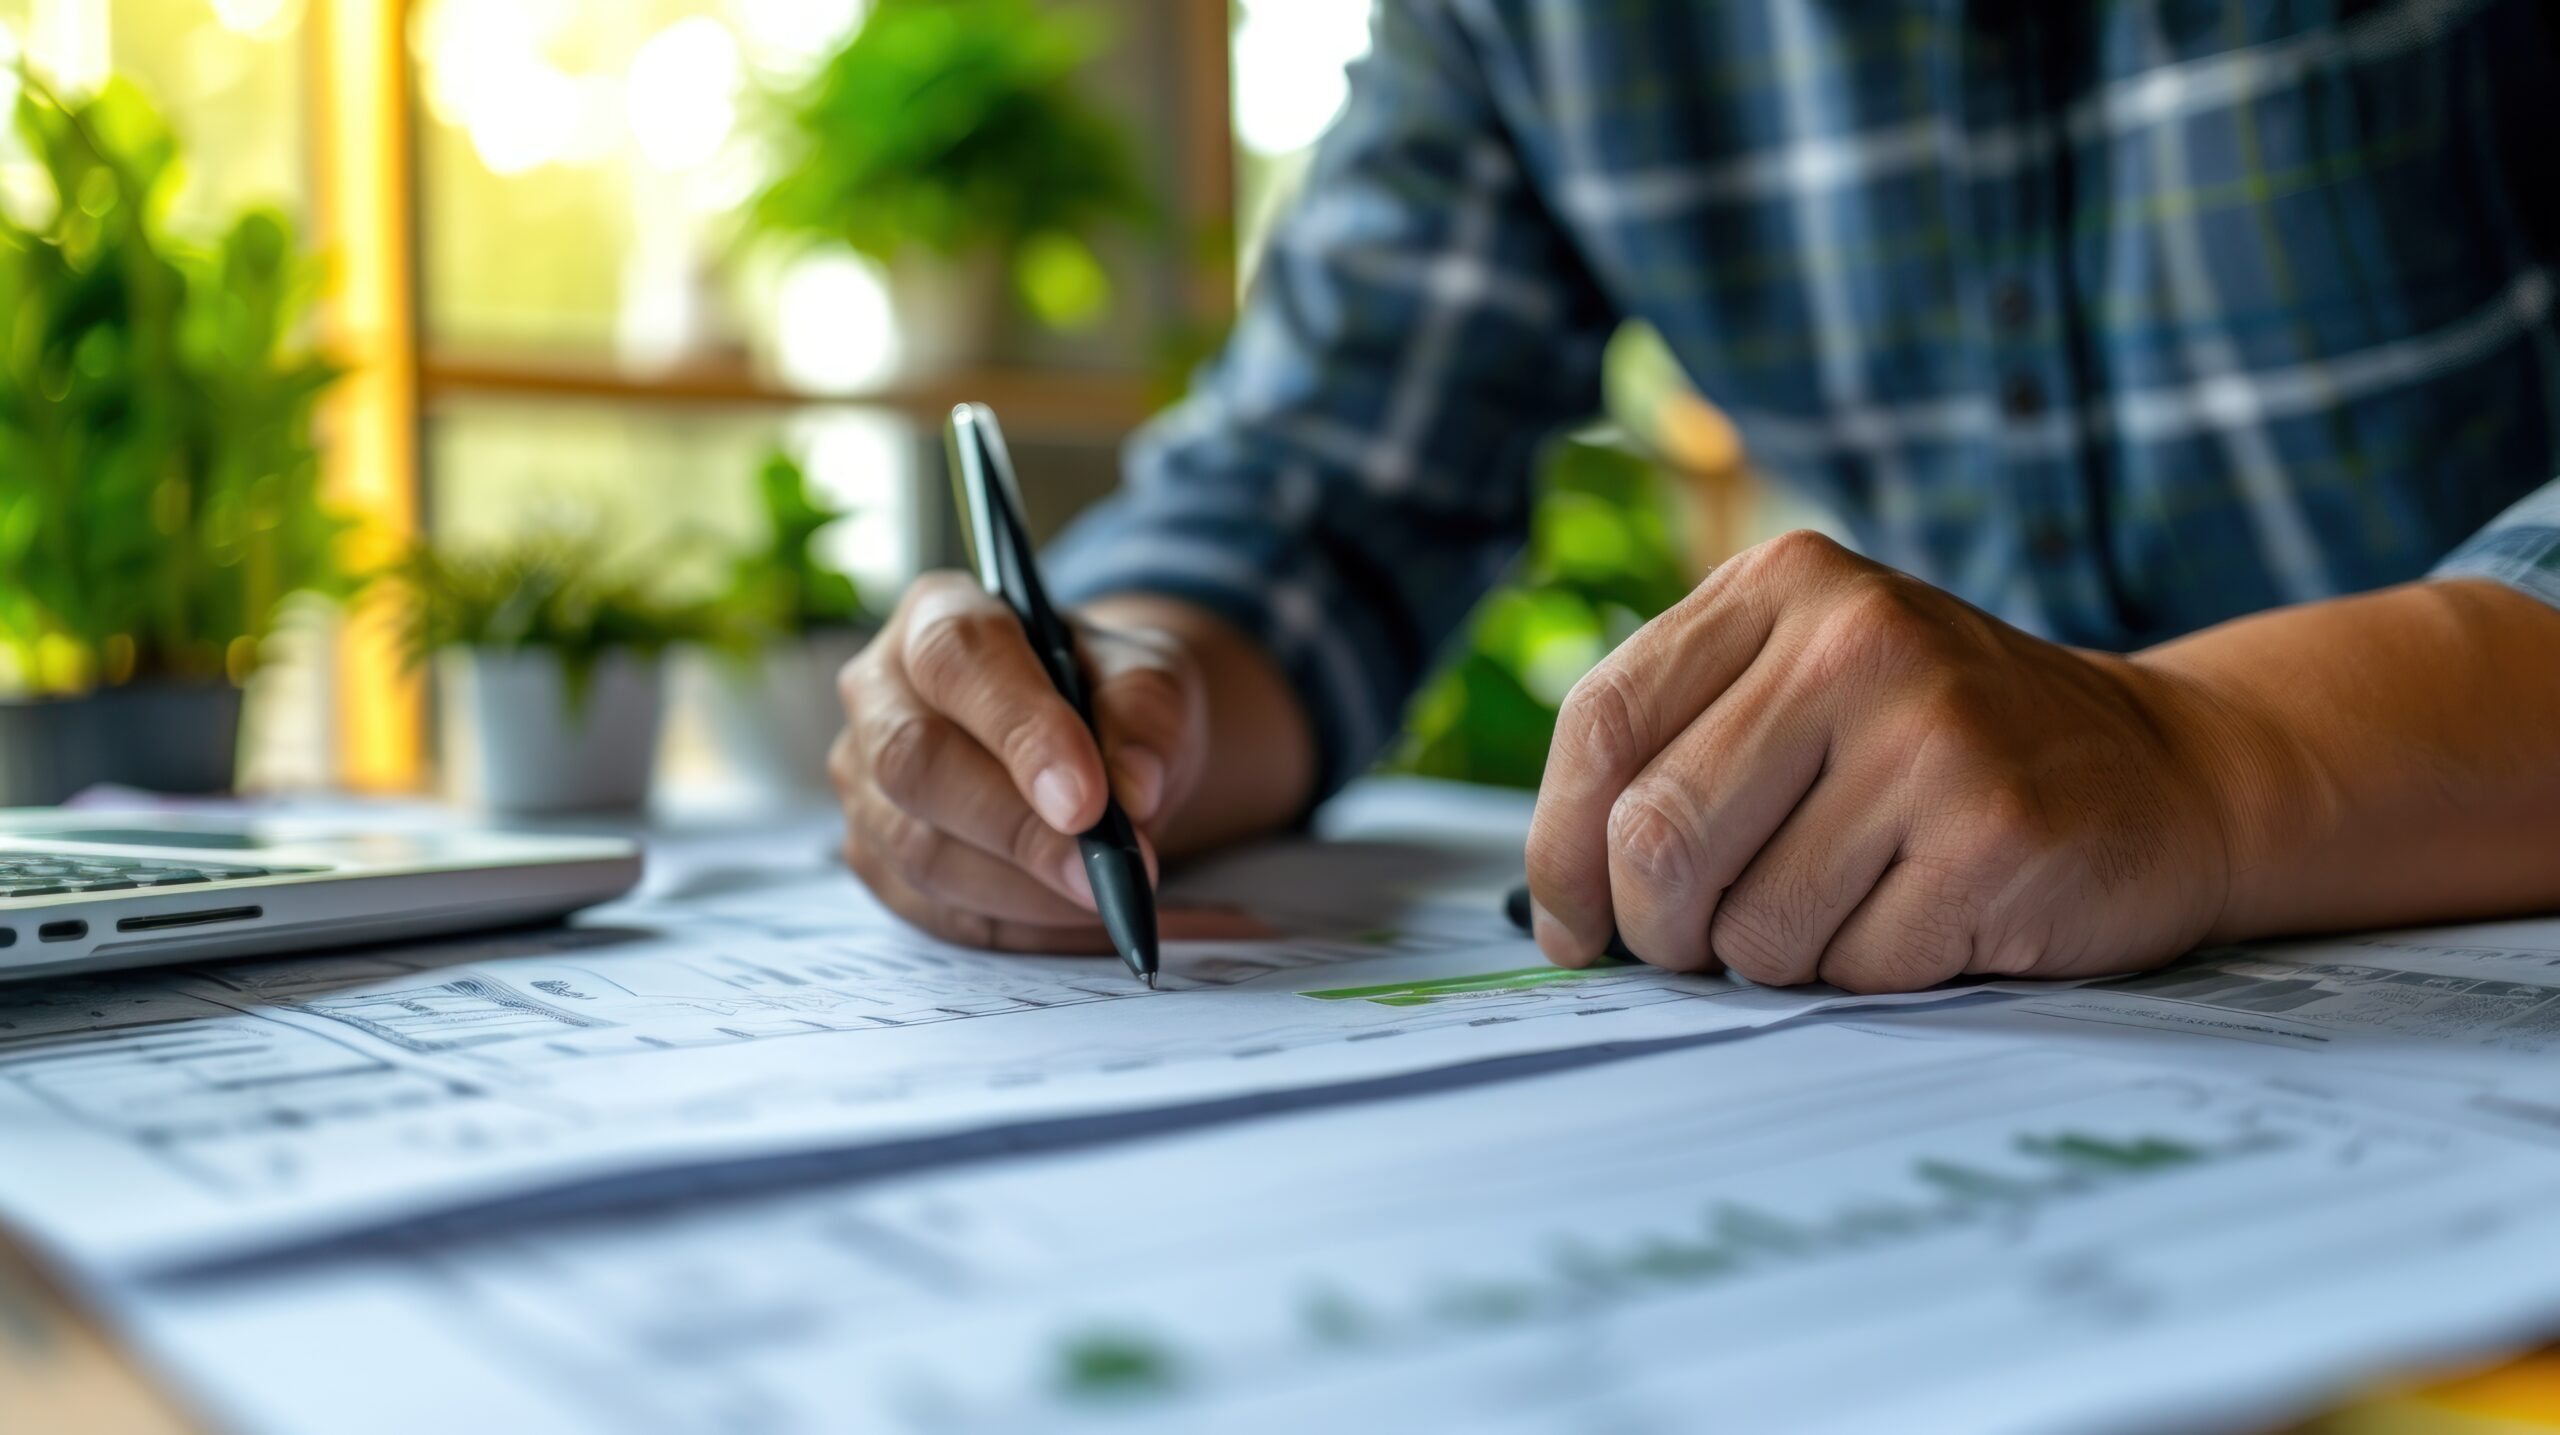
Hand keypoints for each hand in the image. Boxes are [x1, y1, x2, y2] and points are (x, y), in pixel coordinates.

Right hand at [832, 571, 1209, 951]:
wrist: (1093, 743)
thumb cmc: (1107, 695)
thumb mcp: (1149, 678)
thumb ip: (1146, 715)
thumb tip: (1134, 791)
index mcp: (936, 616)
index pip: (957, 660)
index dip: (1019, 730)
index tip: (1089, 800)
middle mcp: (879, 693)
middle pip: (915, 763)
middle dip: (1019, 829)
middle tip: (1109, 870)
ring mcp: (864, 782)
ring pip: (921, 851)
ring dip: (1026, 890)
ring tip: (1113, 896)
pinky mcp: (876, 858)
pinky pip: (937, 913)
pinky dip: (1020, 928)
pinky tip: (1081, 921)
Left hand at [1524, 531, 2251, 991]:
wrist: (2166, 770)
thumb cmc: (1938, 750)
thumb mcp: (1804, 688)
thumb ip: (1680, 751)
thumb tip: (1557, 904)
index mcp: (1781, 584)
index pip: (1601, 724)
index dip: (1558, 848)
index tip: (1569, 925)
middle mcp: (1854, 639)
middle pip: (1658, 836)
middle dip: (1658, 929)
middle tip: (1696, 948)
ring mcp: (1933, 733)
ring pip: (1752, 925)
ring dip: (1779, 956)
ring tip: (1850, 906)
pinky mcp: (1995, 835)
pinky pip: (1855, 968)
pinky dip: (1872, 974)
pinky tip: (1930, 918)